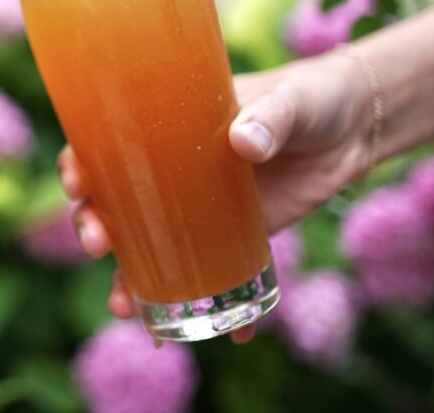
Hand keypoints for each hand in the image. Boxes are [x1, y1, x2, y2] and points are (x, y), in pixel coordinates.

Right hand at [58, 52, 373, 332]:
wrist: (357, 130)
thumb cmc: (313, 97)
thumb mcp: (292, 101)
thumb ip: (271, 117)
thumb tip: (244, 143)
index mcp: (170, 125)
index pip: (108, 143)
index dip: (81, 163)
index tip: (76, 181)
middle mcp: (174, 170)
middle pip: (116, 202)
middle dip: (95, 226)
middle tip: (97, 243)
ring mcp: (203, 207)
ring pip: (151, 246)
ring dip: (130, 277)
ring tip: (125, 306)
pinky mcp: (238, 235)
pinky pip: (213, 275)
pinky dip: (216, 307)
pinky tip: (224, 335)